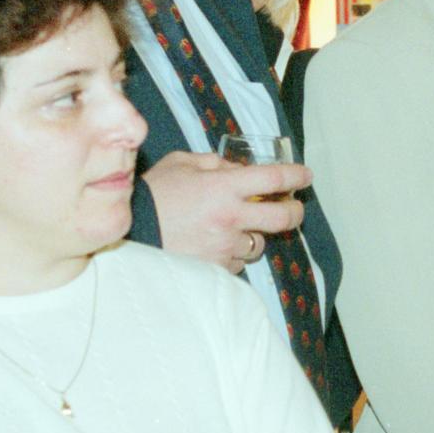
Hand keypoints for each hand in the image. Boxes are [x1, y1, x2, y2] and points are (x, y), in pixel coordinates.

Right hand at [141, 151, 309, 272]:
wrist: (128, 234)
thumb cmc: (153, 195)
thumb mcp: (180, 164)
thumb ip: (214, 163)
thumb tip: (238, 169)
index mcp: (224, 187)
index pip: (273, 178)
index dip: (295, 175)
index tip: (305, 175)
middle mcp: (231, 218)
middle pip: (283, 218)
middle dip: (295, 211)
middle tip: (294, 208)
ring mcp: (225, 247)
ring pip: (259, 244)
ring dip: (253, 235)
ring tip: (233, 229)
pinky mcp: (216, 269)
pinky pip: (236, 262)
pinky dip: (231, 254)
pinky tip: (214, 246)